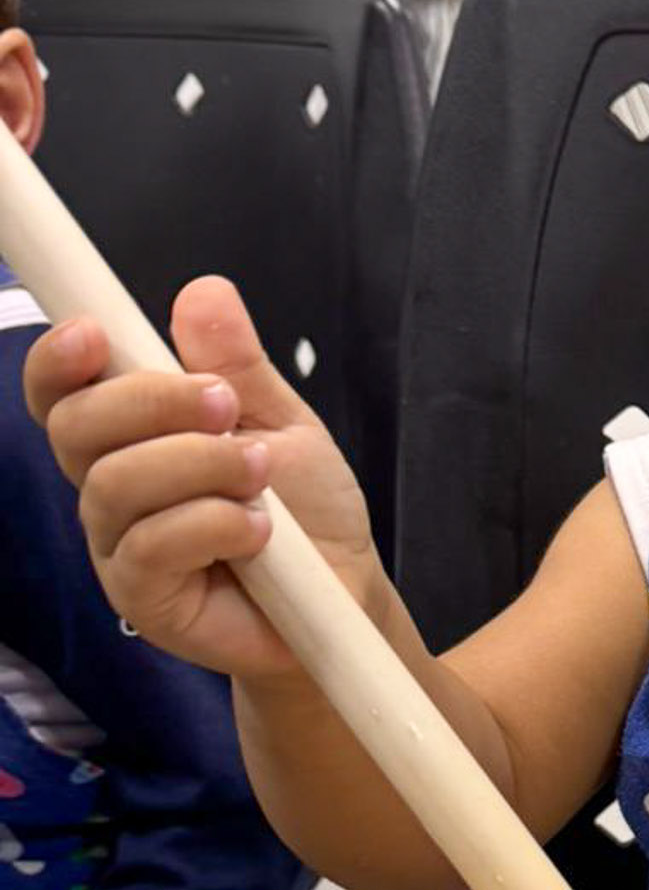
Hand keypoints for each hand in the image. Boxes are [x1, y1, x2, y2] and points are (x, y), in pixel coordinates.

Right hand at [26, 276, 381, 681]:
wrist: (347, 591)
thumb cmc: (309, 514)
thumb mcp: (284, 423)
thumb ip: (238, 365)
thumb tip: (205, 293)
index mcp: (134, 434)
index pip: (65, 389)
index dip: (59, 359)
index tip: (93, 332)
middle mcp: (113, 486)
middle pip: (76, 425)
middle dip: (151, 402)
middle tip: (225, 406)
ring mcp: (120, 544)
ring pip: (115, 483)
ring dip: (199, 466)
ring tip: (261, 477)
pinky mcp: (143, 597)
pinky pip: (148, 547)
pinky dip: (213, 525)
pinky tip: (259, 532)